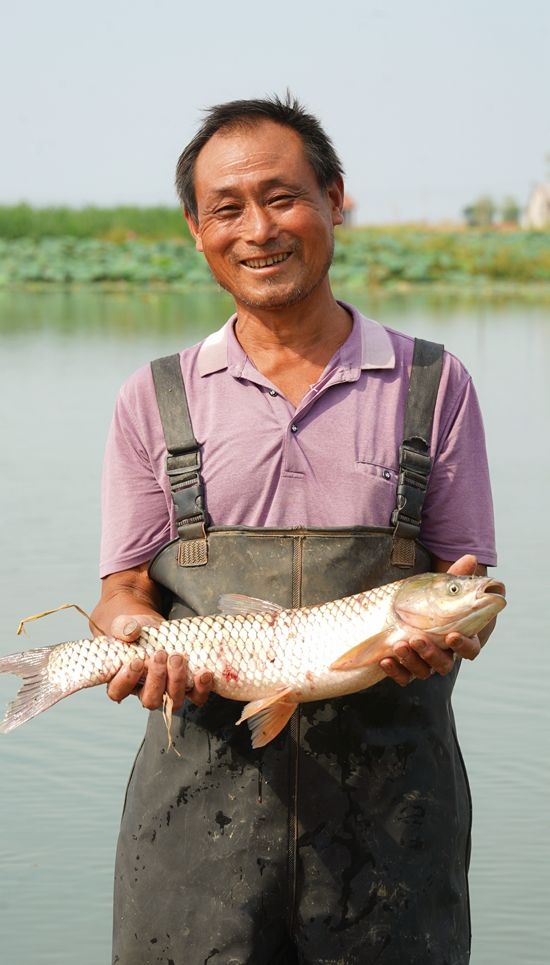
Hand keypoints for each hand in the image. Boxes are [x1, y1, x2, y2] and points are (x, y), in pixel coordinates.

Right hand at [106, 613, 212, 708]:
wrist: (154, 627)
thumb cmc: (134, 630)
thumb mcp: (125, 625)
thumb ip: (123, 628)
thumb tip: (132, 632)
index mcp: (123, 680)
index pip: (118, 691)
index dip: (126, 681)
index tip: (136, 661)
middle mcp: (145, 691)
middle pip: (150, 700)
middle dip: (157, 679)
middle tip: (160, 654)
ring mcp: (168, 691)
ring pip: (174, 701)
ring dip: (177, 681)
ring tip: (177, 657)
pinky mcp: (187, 686)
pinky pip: (197, 696)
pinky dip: (202, 688)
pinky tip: (203, 672)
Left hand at [381, 554, 483, 686]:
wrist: (410, 610)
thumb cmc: (435, 601)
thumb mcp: (443, 588)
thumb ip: (457, 576)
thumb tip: (471, 558)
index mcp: (460, 638)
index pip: (470, 650)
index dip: (463, 645)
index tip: (452, 635)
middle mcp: (444, 654)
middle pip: (444, 664)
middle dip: (430, 653)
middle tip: (417, 638)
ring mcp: (425, 663)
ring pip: (423, 672)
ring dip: (411, 660)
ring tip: (398, 645)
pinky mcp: (406, 668)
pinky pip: (403, 677)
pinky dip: (395, 671)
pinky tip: (385, 660)